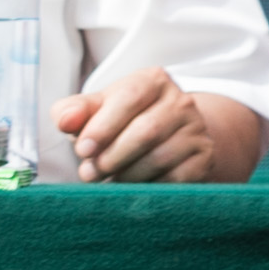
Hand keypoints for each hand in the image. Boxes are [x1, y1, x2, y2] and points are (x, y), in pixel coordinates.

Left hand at [54, 66, 256, 186]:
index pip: (129, 98)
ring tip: (108, 181)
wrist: (165, 137)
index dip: (103, 126)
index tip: (82, 149)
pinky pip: (175, 179)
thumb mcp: (95, 111)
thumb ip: (73, 112)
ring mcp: (196, 130)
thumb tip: (65, 120)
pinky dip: (147, 188)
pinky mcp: (204, 158)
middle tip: (89, 173)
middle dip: (111, 157)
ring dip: (126, 176)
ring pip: (160, 158)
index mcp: (153, 81)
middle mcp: (181, 101)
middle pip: (146, 131)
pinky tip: (132, 187)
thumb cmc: (119, 123)